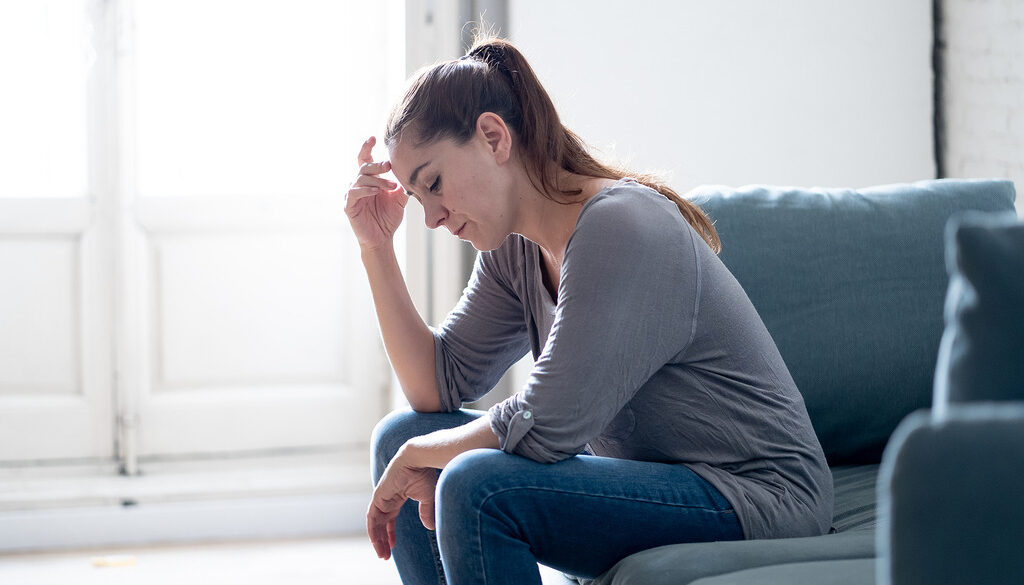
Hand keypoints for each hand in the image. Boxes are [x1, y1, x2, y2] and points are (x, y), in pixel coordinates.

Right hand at [345, 136, 408, 251]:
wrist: (382, 239)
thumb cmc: (389, 217)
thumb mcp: (399, 199)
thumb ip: (402, 185)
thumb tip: (411, 172)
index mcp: (369, 179)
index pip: (365, 159)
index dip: (366, 147)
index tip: (373, 137)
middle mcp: (358, 184)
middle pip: (364, 166)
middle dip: (377, 164)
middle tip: (390, 165)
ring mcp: (352, 194)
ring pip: (360, 179)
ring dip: (377, 180)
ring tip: (391, 186)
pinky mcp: (348, 206)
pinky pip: (354, 193)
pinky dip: (366, 190)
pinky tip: (377, 192)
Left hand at [367, 445, 439, 559]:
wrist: (417, 459)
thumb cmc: (424, 474)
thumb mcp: (428, 498)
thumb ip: (427, 512)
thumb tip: (431, 528)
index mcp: (397, 497)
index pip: (390, 519)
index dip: (390, 534)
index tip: (392, 547)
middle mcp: (387, 499)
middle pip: (381, 524)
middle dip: (382, 541)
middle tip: (385, 556)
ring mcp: (381, 498)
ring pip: (375, 524)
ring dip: (377, 540)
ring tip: (382, 555)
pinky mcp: (378, 497)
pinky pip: (372, 518)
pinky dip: (373, 531)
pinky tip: (377, 542)